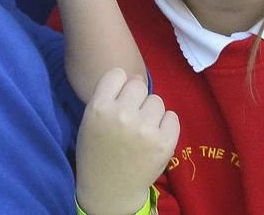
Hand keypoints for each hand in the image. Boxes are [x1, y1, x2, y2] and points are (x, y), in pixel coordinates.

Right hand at [74, 69, 179, 214]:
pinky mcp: (164, 143)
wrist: (109, 189)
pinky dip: (166, 126)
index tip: (118, 100)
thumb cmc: (98, 151)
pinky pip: (172, 117)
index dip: (119, 86)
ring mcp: (145, 129)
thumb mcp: (90, 120)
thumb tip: (136, 76)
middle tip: (131, 117)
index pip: (118, 74)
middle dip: (136, 99)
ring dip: (151, 112)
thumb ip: (109, 97)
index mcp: (99, 108)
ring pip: (157, 101)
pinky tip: (154, 137)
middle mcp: (122, 115)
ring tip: (141, 130)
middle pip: (139, 85)